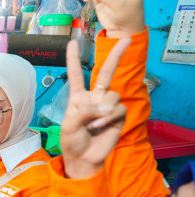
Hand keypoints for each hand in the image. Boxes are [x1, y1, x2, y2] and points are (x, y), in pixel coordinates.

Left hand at [60, 37, 129, 178]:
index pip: (75, 74)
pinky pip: (118, 109)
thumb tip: (106, 106)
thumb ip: (84, 111)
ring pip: (113, 95)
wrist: (83, 158)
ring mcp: (107, 105)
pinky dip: (108, 117)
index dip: (72, 58)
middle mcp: (94, 97)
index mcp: (78, 97)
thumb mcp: (69, 124)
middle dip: (116, 55)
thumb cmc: (72, 140)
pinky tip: (100, 127)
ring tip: (92, 125)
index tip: (72, 42)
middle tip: (127, 38)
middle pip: (106, 72)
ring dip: (102, 111)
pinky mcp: (118, 116)